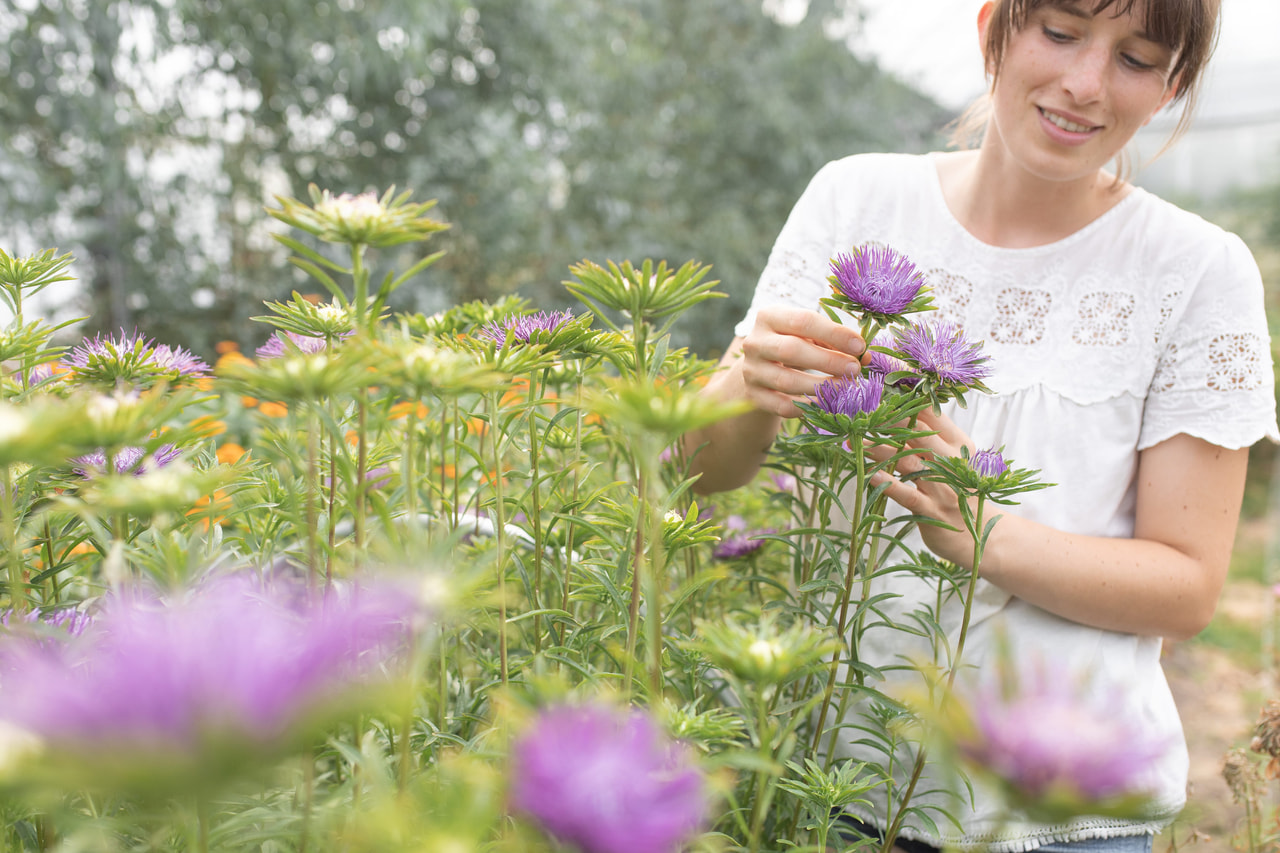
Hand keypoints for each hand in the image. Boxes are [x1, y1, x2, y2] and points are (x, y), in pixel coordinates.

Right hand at [737, 305, 865, 417]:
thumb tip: (866, 356)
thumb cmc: (794, 343)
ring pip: (786, 381)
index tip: (859, 346)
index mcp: (770, 317)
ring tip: (846, 387)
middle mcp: (755, 342)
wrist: (760, 367)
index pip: (803, 321)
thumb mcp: (810, 335)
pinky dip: (807, 406)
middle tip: (854, 369)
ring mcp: (751, 370)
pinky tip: (827, 403)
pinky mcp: (753, 395)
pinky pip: (782, 406)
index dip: (834, 334)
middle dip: (828, 361)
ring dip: (821, 386)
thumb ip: (835, 341)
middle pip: (791, 350)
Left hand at [867, 407, 984, 567]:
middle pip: (920, 434)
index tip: (884, 393)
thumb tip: (902, 411)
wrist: (983, 535)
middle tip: (865, 410)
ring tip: (857, 440)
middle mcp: (951, 462)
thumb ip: (932, 438)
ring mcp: (942, 487)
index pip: (934, 415)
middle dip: (891, 421)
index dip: (909, 402)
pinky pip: (906, 494)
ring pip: (908, 461)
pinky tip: (868, 475)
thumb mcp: (954, 460)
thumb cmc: (960, 490)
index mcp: (958, 445)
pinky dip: (887, 483)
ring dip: (880, 450)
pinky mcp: (931, 511)